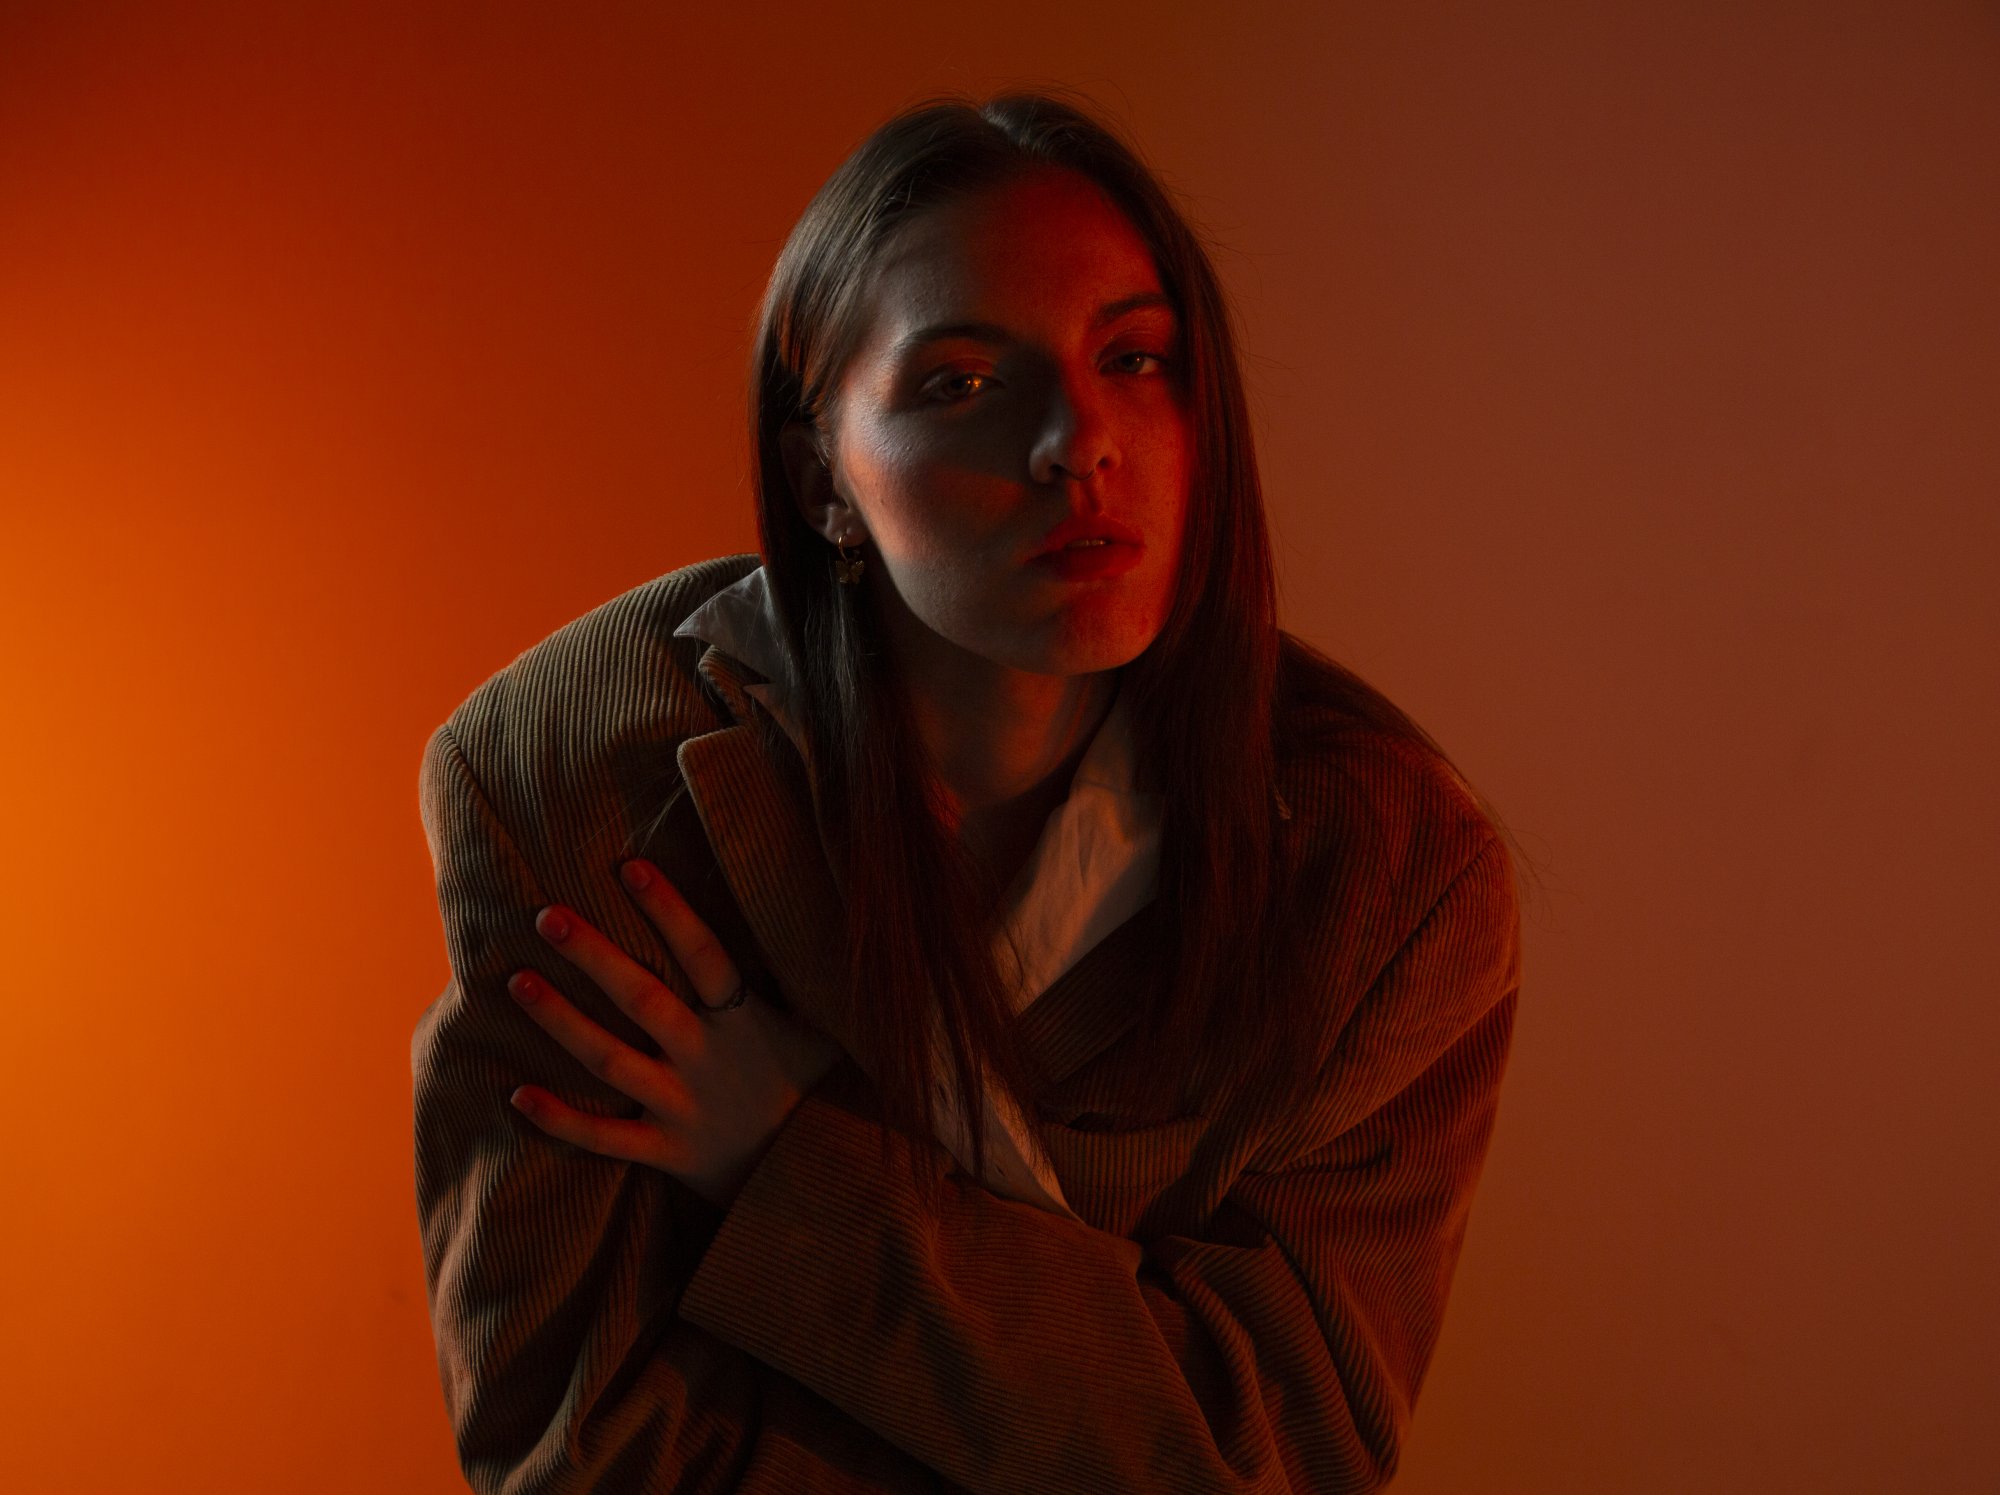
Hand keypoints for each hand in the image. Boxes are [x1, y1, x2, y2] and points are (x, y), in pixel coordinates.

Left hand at [504, 858, 848, 1209]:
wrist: (820, 1178)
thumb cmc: (816, 1091)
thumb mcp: (821, 1031)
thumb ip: (799, 983)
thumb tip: (808, 914)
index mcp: (747, 1022)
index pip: (705, 955)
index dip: (670, 910)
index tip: (629, 867)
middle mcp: (709, 1059)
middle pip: (644, 1000)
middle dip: (594, 956)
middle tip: (546, 917)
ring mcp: (685, 1107)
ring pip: (612, 1061)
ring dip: (561, 1022)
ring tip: (516, 983)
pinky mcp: (668, 1151)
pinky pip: (606, 1138)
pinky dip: (561, 1120)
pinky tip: (517, 1094)